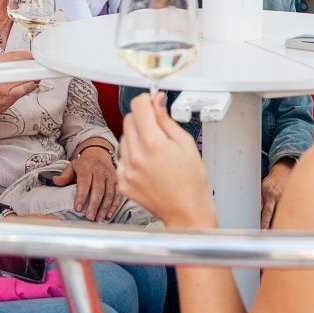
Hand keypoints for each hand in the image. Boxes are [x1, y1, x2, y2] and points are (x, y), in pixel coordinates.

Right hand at [0, 50, 37, 124]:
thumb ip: (5, 67)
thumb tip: (22, 63)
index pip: (14, 55)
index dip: (27, 56)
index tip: (32, 57)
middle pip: (21, 64)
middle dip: (31, 65)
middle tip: (36, 67)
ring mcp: (3, 84)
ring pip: (24, 75)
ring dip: (33, 76)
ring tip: (35, 76)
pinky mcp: (8, 95)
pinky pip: (25, 88)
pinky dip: (31, 86)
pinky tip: (32, 85)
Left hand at [51, 145, 119, 221]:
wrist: (99, 154)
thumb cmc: (84, 164)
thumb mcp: (73, 166)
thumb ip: (65, 175)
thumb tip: (55, 181)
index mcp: (87, 167)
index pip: (84, 182)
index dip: (81, 195)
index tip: (78, 208)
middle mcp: (100, 171)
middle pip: (98, 189)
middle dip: (94, 205)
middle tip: (88, 217)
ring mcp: (110, 176)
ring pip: (109, 193)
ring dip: (104, 208)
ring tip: (98, 219)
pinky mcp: (117, 181)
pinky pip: (117, 195)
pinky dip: (114, 206)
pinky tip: (108, 215)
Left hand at [116, 93, 215, 227]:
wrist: (186, 212)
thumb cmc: (191, 183)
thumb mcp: (185, 144)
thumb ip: (166, 120)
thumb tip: (156, 102)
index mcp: (152, 144)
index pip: (137, 107)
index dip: (146, 101)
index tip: (152, 102)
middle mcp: (135, 156)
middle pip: (128, 120)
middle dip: (142, 119)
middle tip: (158, 131)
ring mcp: (126, 170)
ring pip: (124, 139)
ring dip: (137, 139)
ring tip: (156, 154)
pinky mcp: (122, 182)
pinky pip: (122, 159)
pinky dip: (133, 158)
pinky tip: (149, 167)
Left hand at [260, 158, 294, 227]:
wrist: (285, 171)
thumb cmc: (272, 181)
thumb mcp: (262, 188)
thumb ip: (260, 200)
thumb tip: (258, 213)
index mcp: (271, 195)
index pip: (267, 212)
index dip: (265, 223)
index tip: (264, 231)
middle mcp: (281, 198)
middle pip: (277, 215)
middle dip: (274, 225)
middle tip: (270, 234)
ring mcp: (289, 199)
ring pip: (284, 214)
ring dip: (281, 221)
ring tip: (278, 228)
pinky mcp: (294, 199)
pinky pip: (290, 210)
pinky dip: (288, 216)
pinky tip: (286, 220)